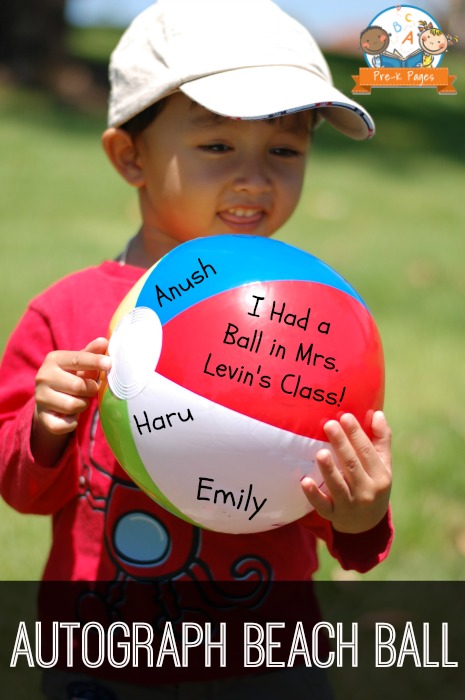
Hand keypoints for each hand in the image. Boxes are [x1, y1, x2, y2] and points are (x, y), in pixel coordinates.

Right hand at [32, 337, 110, 464]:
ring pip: (73, 405)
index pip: (77, 359)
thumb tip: (104, 341)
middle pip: (78, 386)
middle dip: (90, 390)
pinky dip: (73, 423)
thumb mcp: (80, 364)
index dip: (94, 361)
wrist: (50, 401)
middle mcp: (43, 376)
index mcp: (54, 359)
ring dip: (83, 405)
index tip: (109, 363)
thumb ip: (91, 353)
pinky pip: (64, 425)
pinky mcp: (42, 417)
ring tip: (80, 400)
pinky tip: (71, 416)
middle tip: (90, 389)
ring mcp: (40, 398)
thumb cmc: (71, 377)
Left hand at [301, 411, 391, 533]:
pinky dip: (313, 494)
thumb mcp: (383, 465)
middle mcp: (367, 491)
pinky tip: (304, 481)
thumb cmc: (373, 484)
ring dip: (329, 470)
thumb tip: (377, 413)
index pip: (367, 452)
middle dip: (341, 445)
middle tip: (329, 425)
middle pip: (352, 465)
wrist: (368, 525)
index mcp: (381, 476)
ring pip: (338, 486)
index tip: (345, 417)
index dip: (356, 434)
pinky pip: (323, 505)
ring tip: (320, 452)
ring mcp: (350, 505)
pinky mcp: (334, 515)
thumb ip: (381, 439)